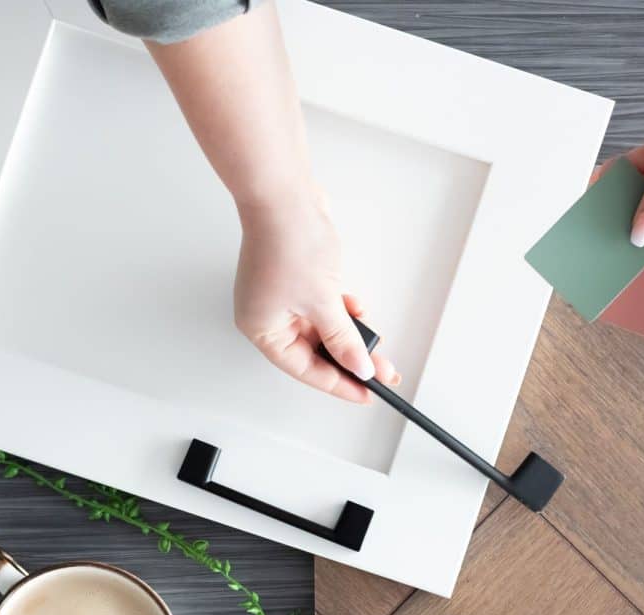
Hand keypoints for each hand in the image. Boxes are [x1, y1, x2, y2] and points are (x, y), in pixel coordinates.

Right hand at [234, 189, 397, 403]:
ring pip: (322, 329)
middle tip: (381, 371)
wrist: (284, 194)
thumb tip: (359, 366)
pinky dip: (342, 311)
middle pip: (314, 352)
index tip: (365, 392)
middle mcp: (268, 316)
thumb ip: (343, 339)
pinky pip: (323, 307)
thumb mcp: (323, 302)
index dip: (338, 384)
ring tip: (375, 339)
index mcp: (262, 329)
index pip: (305, 370)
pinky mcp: (296, 279)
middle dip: (349, 358)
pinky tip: (359, 309)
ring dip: (349, 333)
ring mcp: (281, 297)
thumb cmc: (287, 240)